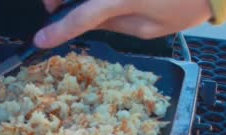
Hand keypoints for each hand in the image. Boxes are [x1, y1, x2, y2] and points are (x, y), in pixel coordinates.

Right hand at [35, 0, 212, 48]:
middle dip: (57, 0)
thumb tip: (92, 22)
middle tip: (57, 11)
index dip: (58, 30)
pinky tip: (96, 4)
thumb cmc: (185, 6)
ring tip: (73, 5)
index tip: (41, 39)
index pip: (79, 16)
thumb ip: (115, 24)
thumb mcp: (149, 29)